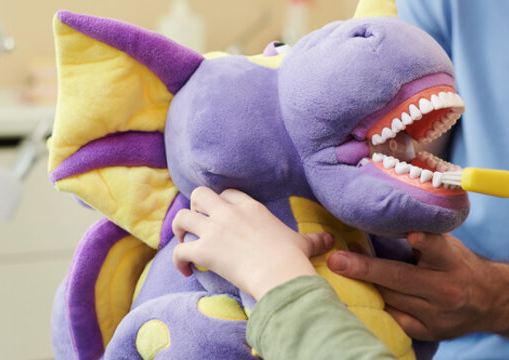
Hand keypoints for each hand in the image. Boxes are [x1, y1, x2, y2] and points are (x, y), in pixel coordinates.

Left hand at [171, 187, 333, 299]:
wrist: (279, 274)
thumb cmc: (291, 258)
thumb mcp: (303, 243)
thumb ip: (314, 239)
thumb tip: (331, 240)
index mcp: (251, 207)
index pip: (228, 193)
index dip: (221, 202)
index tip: (221, 214)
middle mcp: (229, 213)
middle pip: (199, 194)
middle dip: (195, 207)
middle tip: (199, 223)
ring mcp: (214, 230)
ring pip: (181, 218)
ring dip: (179, 230)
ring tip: (183, 242)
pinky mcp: (204, 251)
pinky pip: (178, 251)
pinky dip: (177, 261)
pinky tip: (185, 271)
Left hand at [327, 232, 502, 339]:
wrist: (490, 301)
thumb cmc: (460, 266)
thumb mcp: (450, 246)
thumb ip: (423, 236)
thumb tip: (384, 217)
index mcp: (452, 262)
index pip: (438, 249)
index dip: (426, 242)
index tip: (413, 235)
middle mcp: (446, 289)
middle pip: (401, 278)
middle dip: (366, 268)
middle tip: (337, 260)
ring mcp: (436, 314)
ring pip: (391, 299)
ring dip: (364, 285)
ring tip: (340, 271)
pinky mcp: (428, 331)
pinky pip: (394, 319)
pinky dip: (376, 306)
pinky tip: (358, 296)